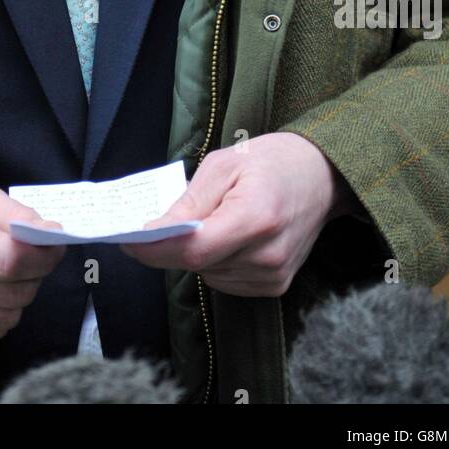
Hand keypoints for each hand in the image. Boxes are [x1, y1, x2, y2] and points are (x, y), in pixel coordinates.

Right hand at [0, 185, 66, 344]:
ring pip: (7, 318)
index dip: (43, 256)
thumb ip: (17, 214)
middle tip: (28, 257)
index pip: (10, 261)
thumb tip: (53, 237)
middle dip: (35, 274)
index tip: (53, 245)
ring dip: (18, 296)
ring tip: (4, 274)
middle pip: (14, 292)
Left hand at [119, 133, 353, 297]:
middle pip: (199, 265)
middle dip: (171, 246)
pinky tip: (227, 237)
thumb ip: (189, 201)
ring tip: (210, 220)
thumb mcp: (224, 164)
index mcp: (256, 218)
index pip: (194, 250)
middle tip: (157, 223)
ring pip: (209, 275)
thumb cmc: (271, 161)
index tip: (126, 240)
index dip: (155, 249)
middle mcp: (268, 255)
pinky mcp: (276, 287)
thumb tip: (153, 231)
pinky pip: (226, 282)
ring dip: (196, 254)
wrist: (321, 176)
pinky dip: (215, 263)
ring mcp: (275, 276)